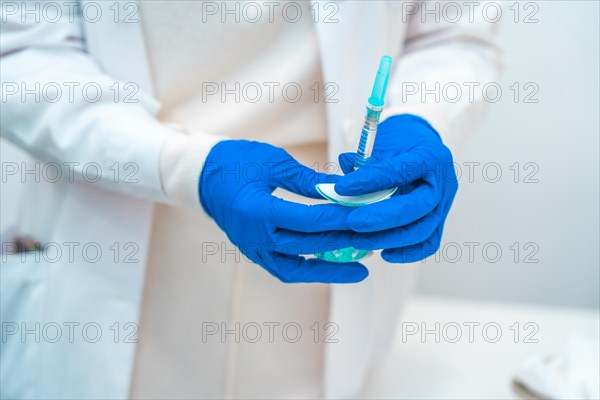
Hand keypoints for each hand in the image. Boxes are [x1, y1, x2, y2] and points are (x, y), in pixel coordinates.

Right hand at [199, 140, 368, 282]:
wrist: (202, 177)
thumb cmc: (236, 162)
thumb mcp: (273, 162)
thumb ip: (308, 180)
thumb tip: (343, 190)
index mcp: (257, 211)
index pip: (309, 220)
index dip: (341, 219)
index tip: (367, 215)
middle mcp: (254, 237)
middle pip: (307, 246)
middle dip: (344, 243)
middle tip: (373, 241)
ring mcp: (252, 248)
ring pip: (296, 269)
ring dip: (329, 270)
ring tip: (359, 269)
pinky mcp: (254, 252)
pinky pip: (284, 268)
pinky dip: (308, 270)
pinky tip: (330, 266)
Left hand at [334, 114, 458, 262]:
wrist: (420, 147)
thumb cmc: (400, 144)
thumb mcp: (383, 144)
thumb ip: (365, 161)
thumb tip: (343, 171)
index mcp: (430, 155)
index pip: (401, 170)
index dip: (371, 180)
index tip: (342, 187)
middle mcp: (443, 182)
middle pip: (418, 207)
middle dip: (382, 218)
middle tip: (352, 222)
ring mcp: (444, 204)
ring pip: (423, 230)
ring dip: (389, 238)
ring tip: (359, 240)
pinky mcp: (439, 221)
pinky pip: (428, 243)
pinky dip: (406, 252)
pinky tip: (384, 254)